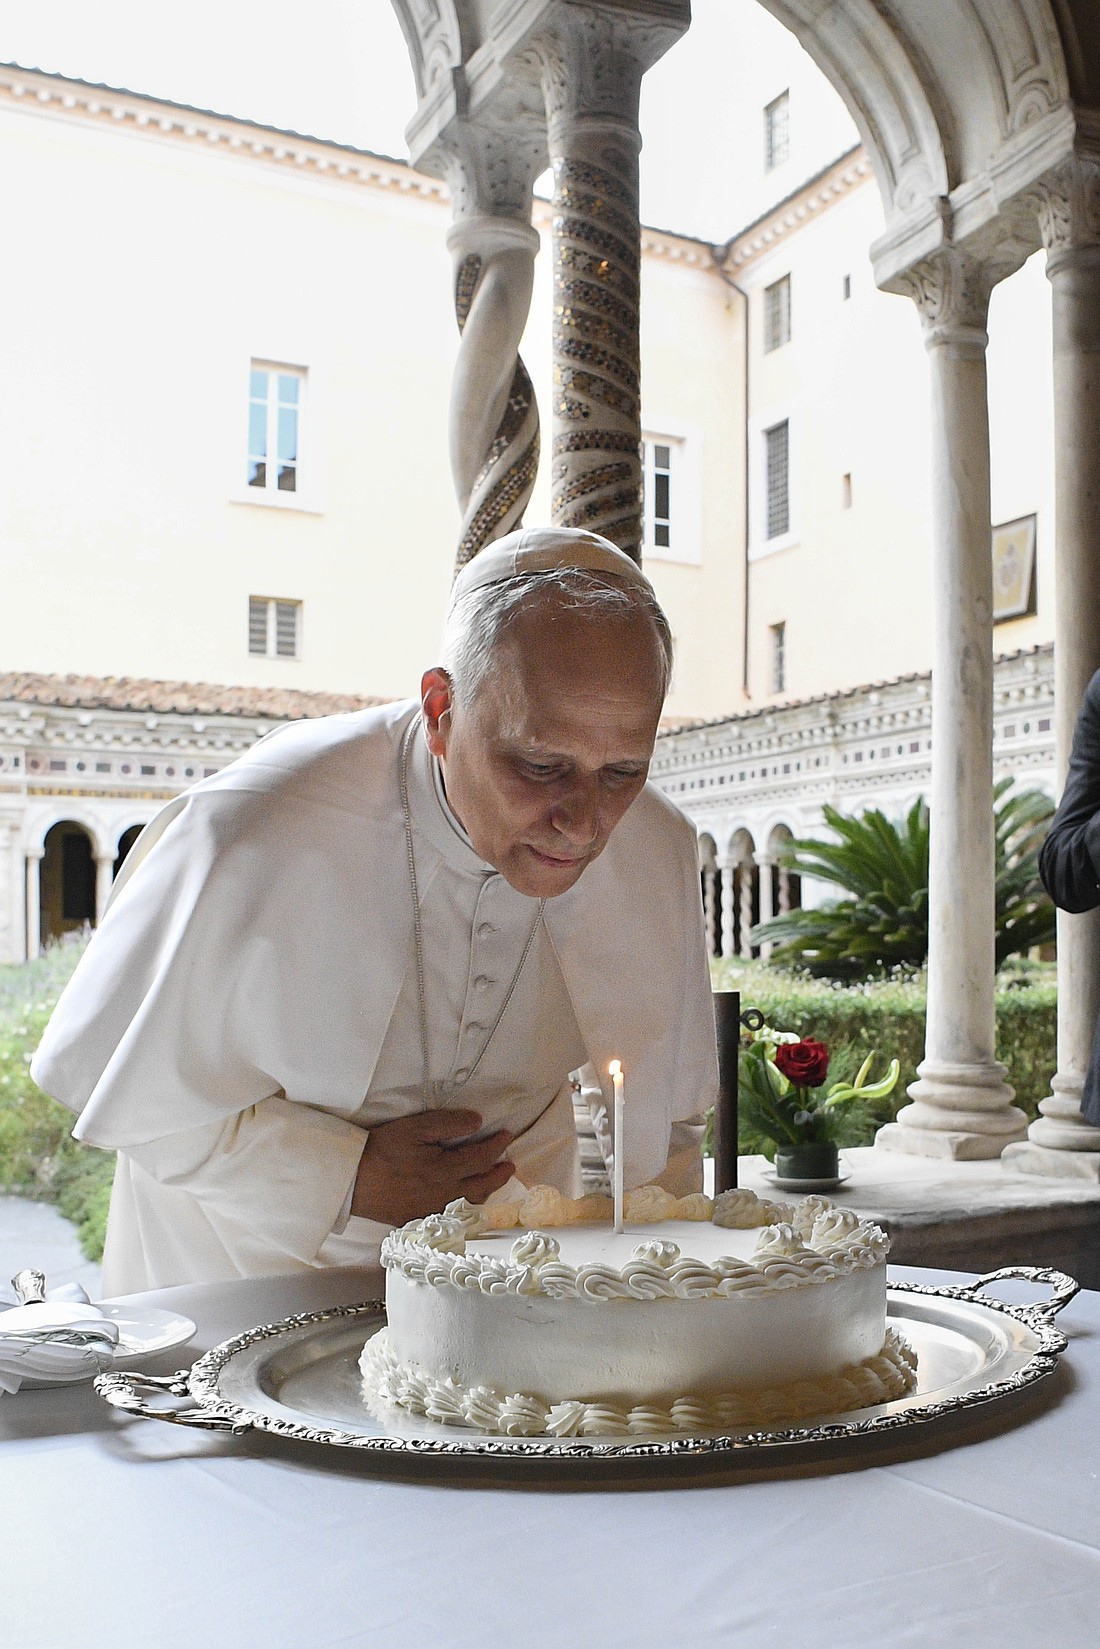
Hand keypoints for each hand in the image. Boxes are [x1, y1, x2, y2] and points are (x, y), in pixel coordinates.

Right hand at [350, 1108, 513, 1226]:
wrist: (352, 1181)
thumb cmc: (382, 1150)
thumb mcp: (415, 1128)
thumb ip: (448, 1124)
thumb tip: (477, 1122)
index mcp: (446, 1170)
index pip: (482, 1157)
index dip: (498, 1145)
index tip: (508, 1136)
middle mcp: (445, 1194)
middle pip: (482, 1185)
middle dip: (500, 1174)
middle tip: (510, 1165)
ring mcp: (433, 1210)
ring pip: (470, 1203)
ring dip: (487, 1192)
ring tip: (493, 1183)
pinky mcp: (419, 1219)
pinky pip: (452, 1216)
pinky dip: (466, 1208)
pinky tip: (465, 1202)